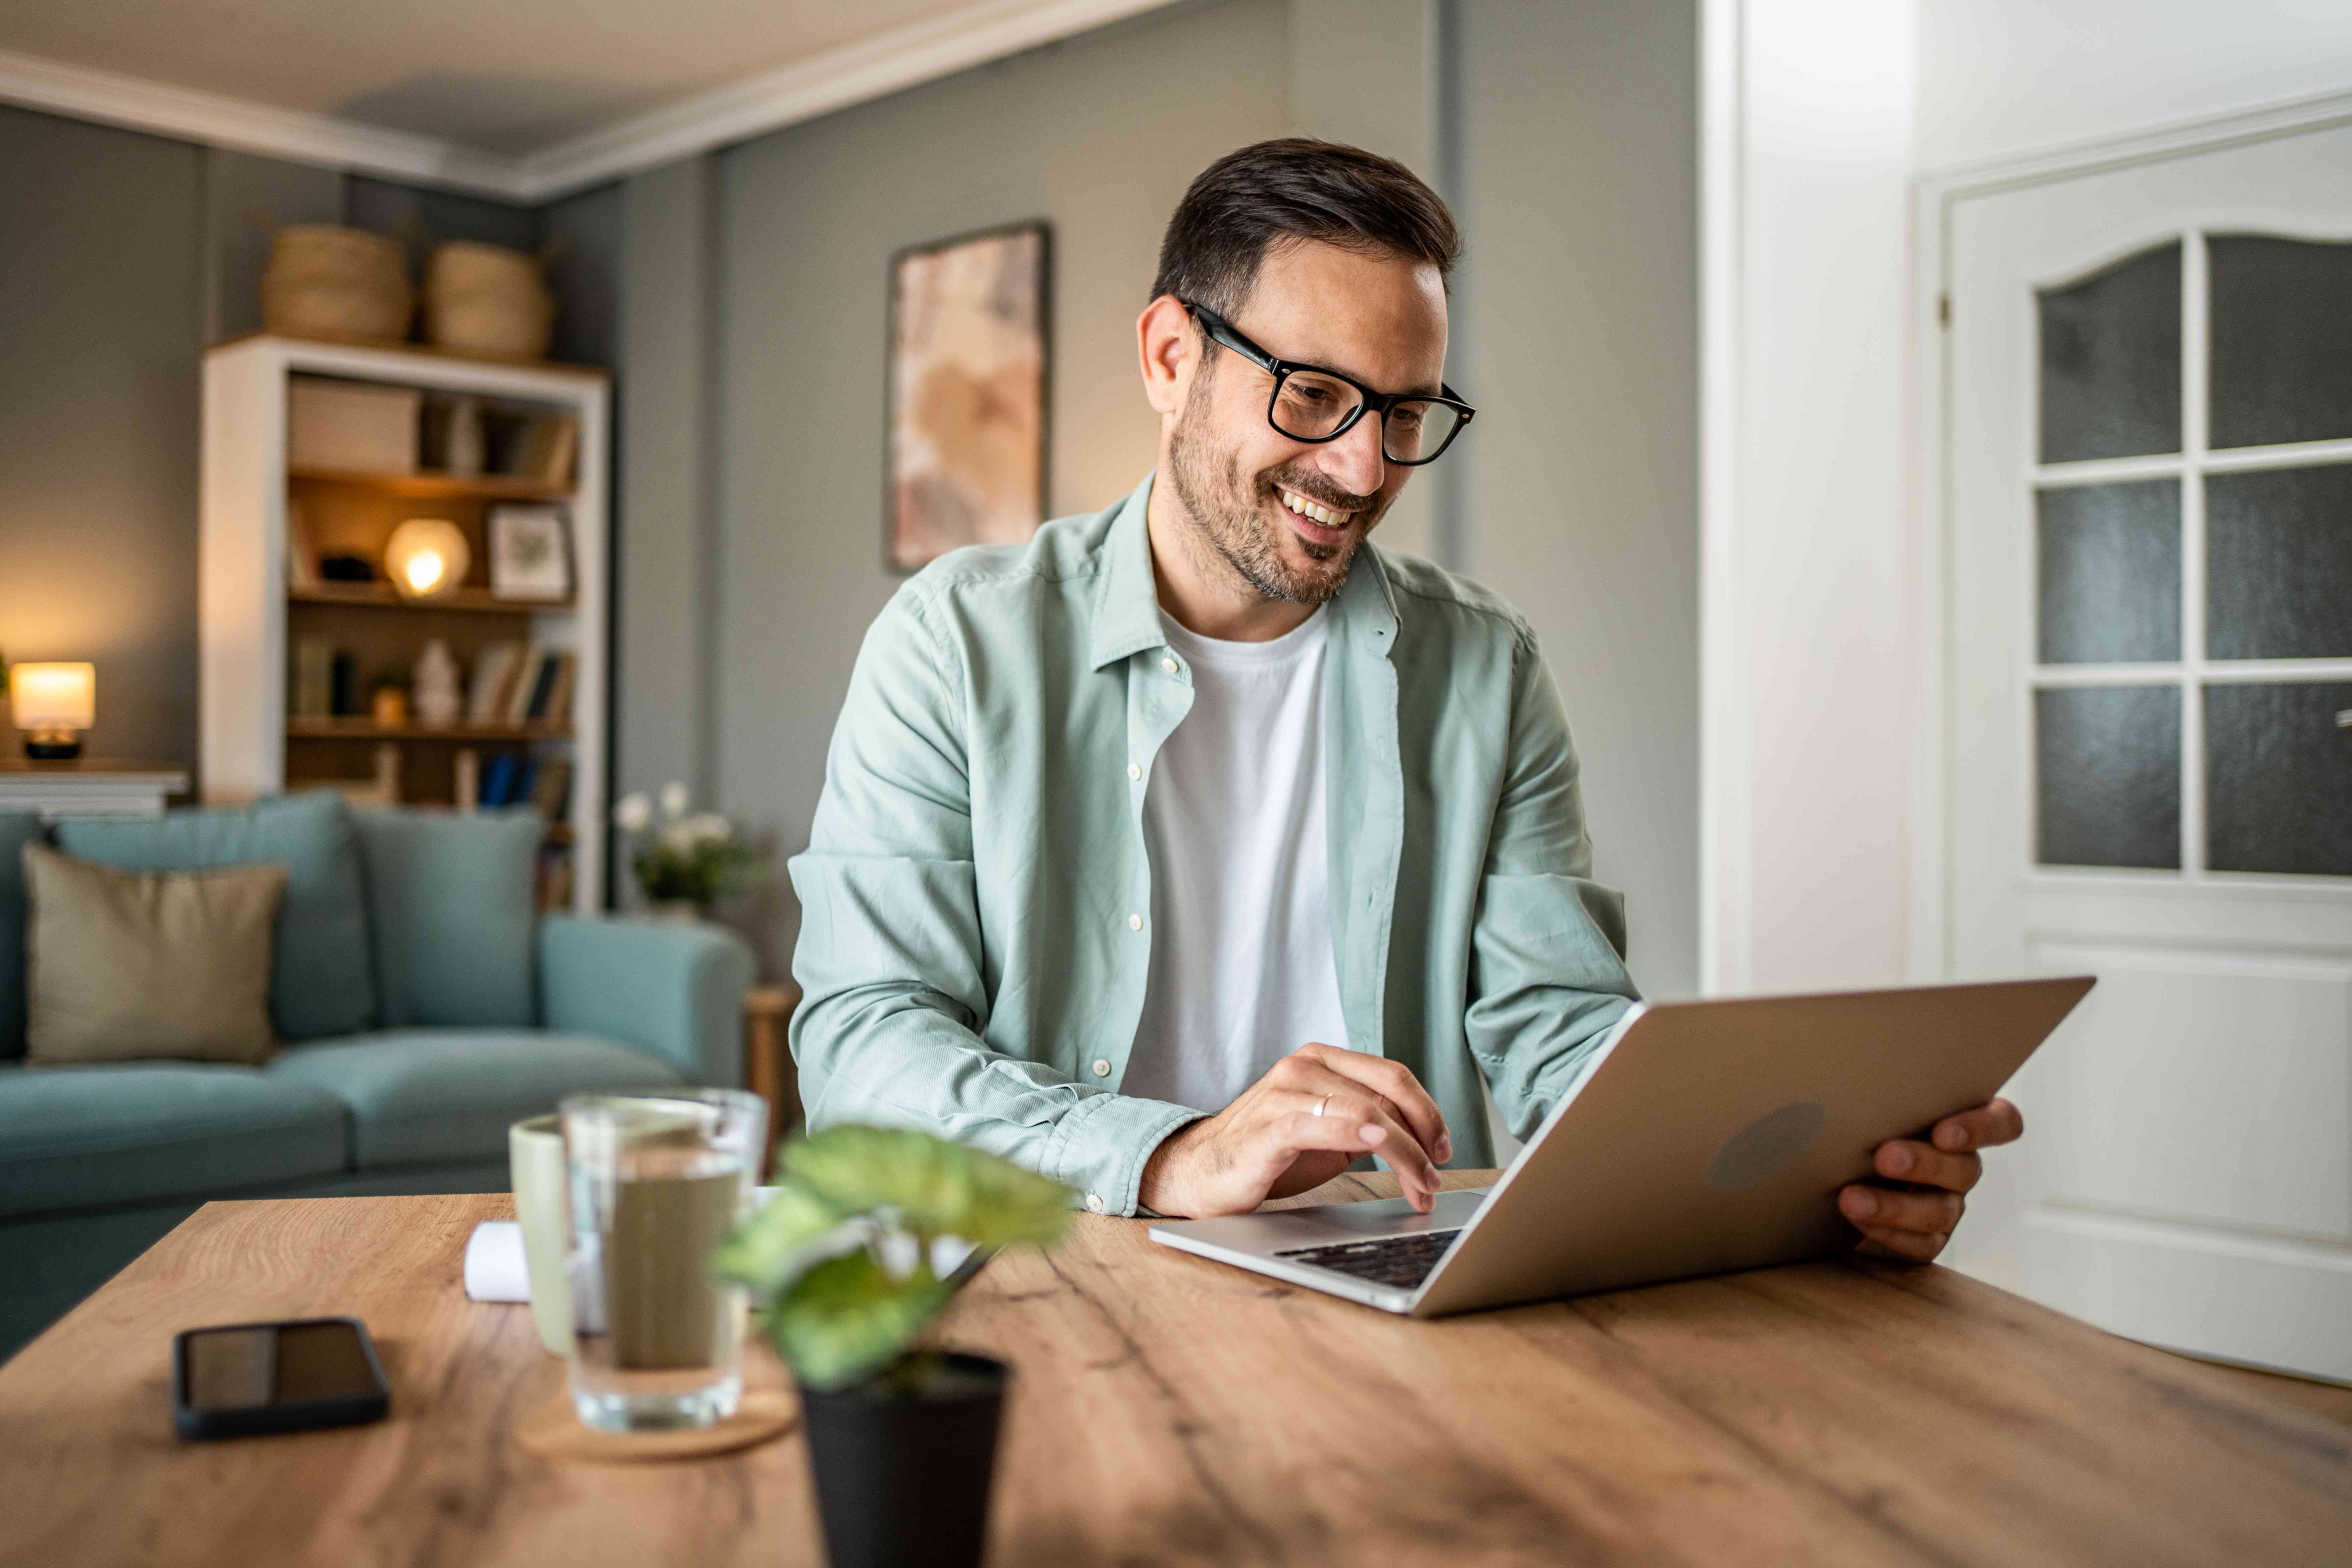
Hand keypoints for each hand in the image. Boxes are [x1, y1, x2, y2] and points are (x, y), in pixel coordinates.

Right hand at [1138, 1043, 1452, 1218]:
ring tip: (1420, 1187)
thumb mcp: (1328, 1131)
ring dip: (1406, 1153)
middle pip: (1387, 1092)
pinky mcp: (1270, 1126)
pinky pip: (1326, 1124)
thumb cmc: (1269, 1153)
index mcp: (1321, 1060)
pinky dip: (1363, 1136)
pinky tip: (1385, 1150)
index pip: (1393, 1076)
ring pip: (1367, 1111)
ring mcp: (1285, 1092)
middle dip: (1424, 1137)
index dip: (1428, 1112)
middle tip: (1437, 1174)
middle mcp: (1304, 1066)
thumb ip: (1367, 1122)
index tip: (1443, 1150)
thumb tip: (1424, 1141)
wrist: (1201, 1171)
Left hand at [1838, 1097, 2024, 1262]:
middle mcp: (1959, 1167)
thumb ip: (1881, 1095)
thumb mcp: (1869, 1107)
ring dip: (1894, 1205)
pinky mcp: (1926, 1240)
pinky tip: (1858, 1221)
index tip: (1944, 1133)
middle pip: (1964, 1168)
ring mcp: (1946, 1206)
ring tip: (1852, 1198)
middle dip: (1924, 1163)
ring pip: (1940, 1210)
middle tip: (1885, 1157)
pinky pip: (1920, 1244)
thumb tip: (1852, 1058)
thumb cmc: (1853, 1129)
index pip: (2001, 1122)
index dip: (1983, 1127)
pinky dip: (1887, 1233)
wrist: (1830, 1187)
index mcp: (1957, 1126)